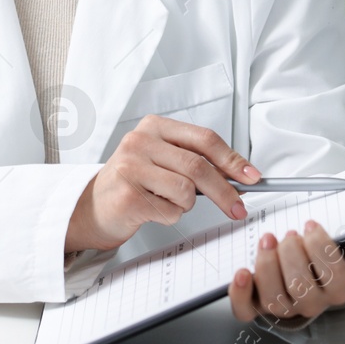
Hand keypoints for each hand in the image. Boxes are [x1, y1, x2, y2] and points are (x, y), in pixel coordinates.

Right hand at [65, 115, 260, 253]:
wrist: (92, 206)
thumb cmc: (133, 182)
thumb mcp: (162, 159)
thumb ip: (194, 160)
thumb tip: (241, 175)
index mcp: (154, 126)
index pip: (204, 139)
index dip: (232, 159)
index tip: (252, 177)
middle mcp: (139, 141)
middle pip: (198, 167)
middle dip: (225, 191)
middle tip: (238, 208)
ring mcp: (130, 167)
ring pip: (186, 191)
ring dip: (186, 205)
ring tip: (166, 201)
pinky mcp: (127, 194)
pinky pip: (170, 211)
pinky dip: (169, 216)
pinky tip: (151, 210)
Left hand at [229, 221, 344, 324]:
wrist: (308, 279)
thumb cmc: (326, 262)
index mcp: (338, 290)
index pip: (334, 278)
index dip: (321, 250)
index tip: (311, 225)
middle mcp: (311, 304)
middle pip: (302, 289)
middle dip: (292, 256)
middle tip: (288, 234)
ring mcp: (283, 307)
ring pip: (274, 299)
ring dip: (267, 266)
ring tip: (267, 240)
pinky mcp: (257, 307)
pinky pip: (246, 311)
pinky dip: (240, 294)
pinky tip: (241, 272)